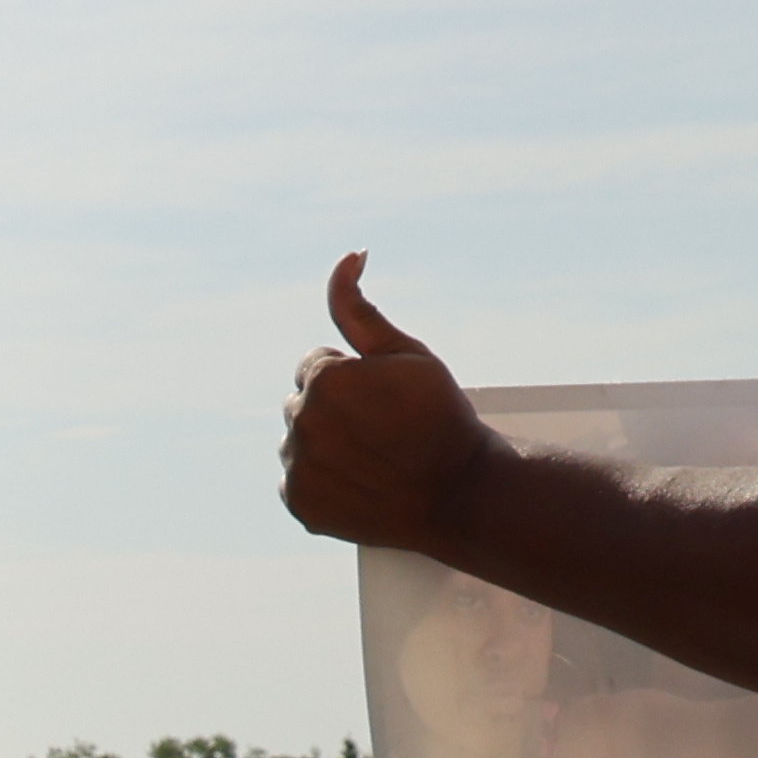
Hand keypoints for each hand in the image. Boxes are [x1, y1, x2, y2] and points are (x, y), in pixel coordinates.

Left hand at [279, 260, 487, 551]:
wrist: (460, 492)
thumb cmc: (439, 416)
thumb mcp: (406, 354)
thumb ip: (360, 309)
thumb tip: (349, 255)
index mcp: (323, 379)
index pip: (315, 365)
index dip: (354, 378)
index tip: (384, 398)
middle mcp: (300, 421)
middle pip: (304, 402)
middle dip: (335, 408)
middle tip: (383, 429)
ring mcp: (297, 466)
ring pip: (299, 441)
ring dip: (325, 443)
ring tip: (374, 457)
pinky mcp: (298, 503)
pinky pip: (297, 480)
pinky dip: (321, 481)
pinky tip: (360, 482)